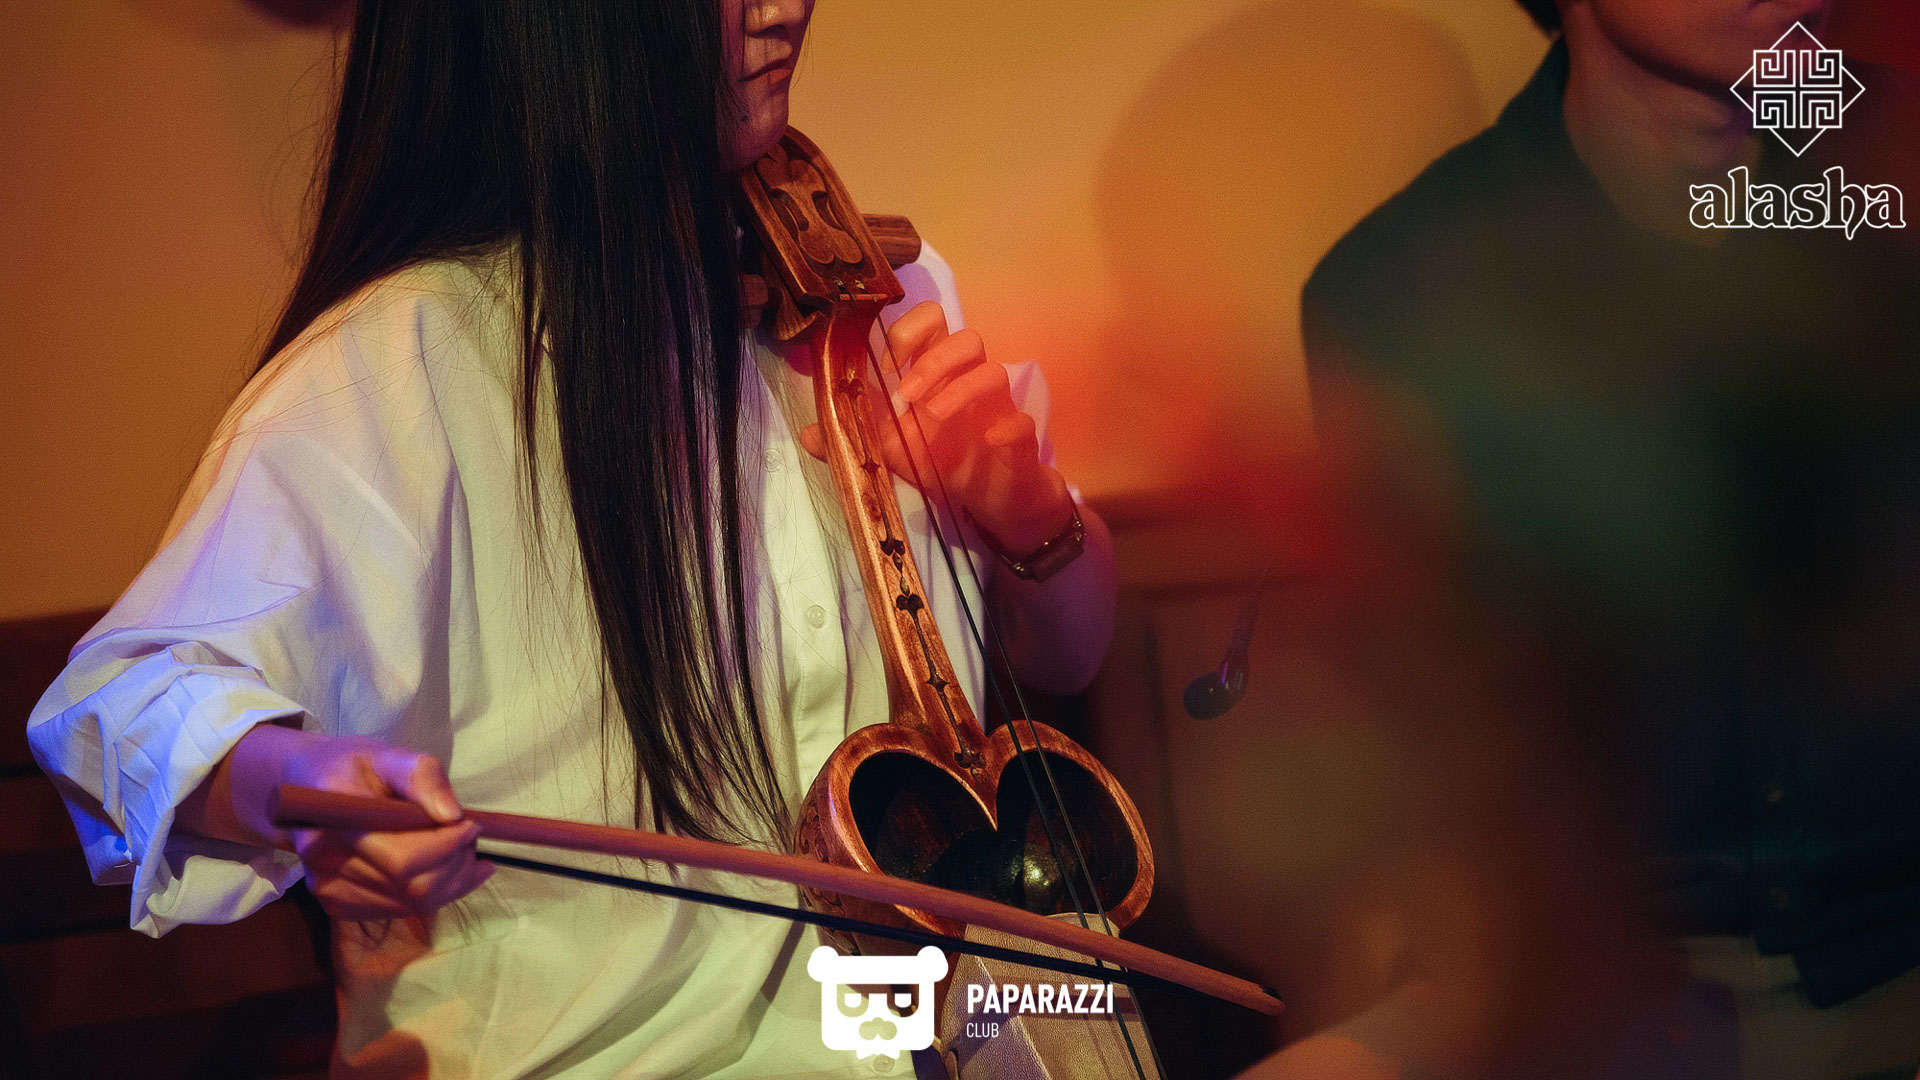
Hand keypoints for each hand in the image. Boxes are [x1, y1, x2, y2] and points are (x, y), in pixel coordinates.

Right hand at [273, 731, 493, 921]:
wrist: (307, 788)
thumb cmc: (353, 768)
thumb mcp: (389, 756)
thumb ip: (421, 777)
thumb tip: (452, 815)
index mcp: (334, 817)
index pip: (402, 858)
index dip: (447, 847)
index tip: (471, 824)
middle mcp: (324, 860)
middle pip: (411, 887)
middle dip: (456, 864)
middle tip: (470, 838)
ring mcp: (327, 887)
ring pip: (411, 904)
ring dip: (451, 882)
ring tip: (464, 853)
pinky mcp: (336, 904)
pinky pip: (398, 910)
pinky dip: (434, 895)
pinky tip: (447, 871)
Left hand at [797, 302, 1074, 556]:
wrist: (990, 502)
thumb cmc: (940, 462)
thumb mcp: (890, 452)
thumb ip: (854, 438)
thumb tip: (807, 434)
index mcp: (936, 373)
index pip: (931, 325)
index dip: (910, 331)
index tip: (885, 364)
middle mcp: (968, 381)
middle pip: (966, 338)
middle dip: (933, 360)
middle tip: (906, 395)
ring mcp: (996, 407)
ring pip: (994, 371)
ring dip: (961, 389)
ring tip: (934, 419)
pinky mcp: (1018, 438)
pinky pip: (1021, 421)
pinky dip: (1007, 426)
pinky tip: (990, 440)